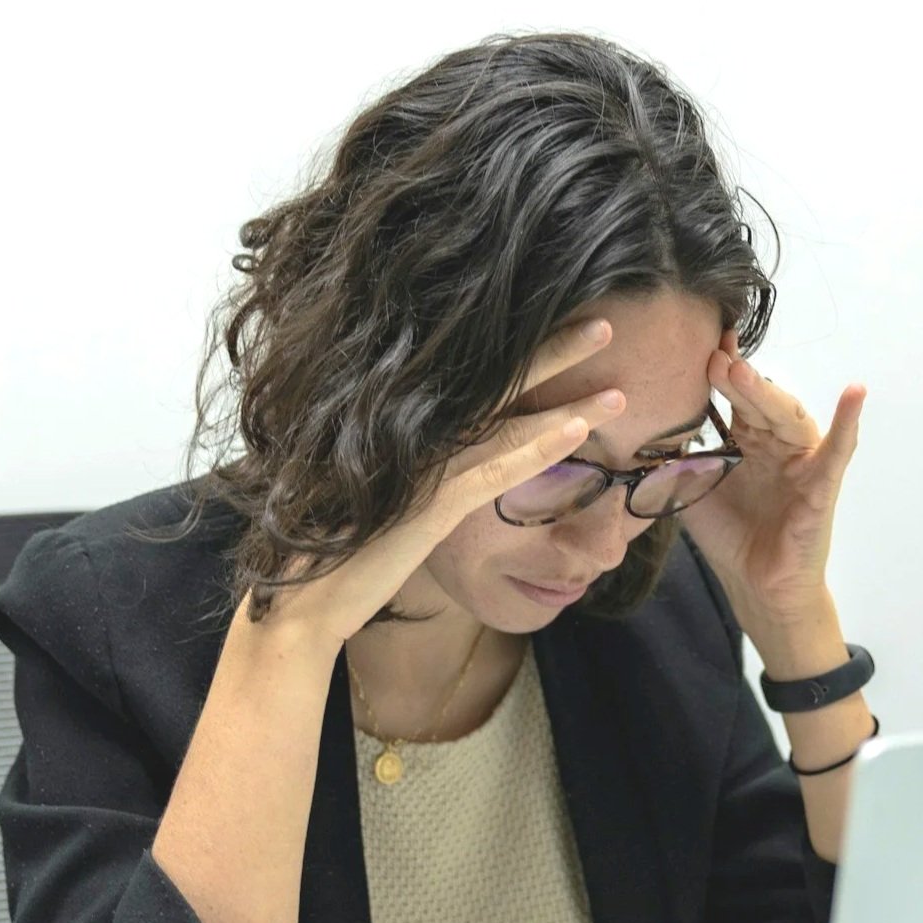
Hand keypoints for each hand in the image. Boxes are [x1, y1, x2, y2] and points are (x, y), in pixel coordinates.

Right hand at [242, 318, 626, 647]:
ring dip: (567, 403)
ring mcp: (424, 466)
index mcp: (410, 432)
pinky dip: (539, 448)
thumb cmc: (342, 551)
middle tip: (605, 324)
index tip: (566, 329)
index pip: (481, 382)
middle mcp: (418, 436)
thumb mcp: (386, 501)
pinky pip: (495, 470)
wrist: (303, 599)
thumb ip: (419, 474)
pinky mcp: (430, 505)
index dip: (525, 354)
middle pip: (499, 383)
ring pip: (509, 422)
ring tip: (619, 389)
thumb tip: (446, 462)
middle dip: (555, 352)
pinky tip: (579, 432)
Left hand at [677, 325, 866, 630]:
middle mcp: (775, 442)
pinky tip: (855, 392)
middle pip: (757, 400)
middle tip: (711, 356)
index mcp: (746, 439)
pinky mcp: (822, 485)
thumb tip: (638, 428)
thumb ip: (672, 459)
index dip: (718, 370)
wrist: (755, 586)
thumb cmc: (729, 536)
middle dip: (734, 378)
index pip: (733, 395)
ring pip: (788, 416)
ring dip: (767, 392)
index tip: (698, 343)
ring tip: (742, 372)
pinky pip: (838, 450)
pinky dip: (849, 422)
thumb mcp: (690, 491)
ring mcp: (801, 460)